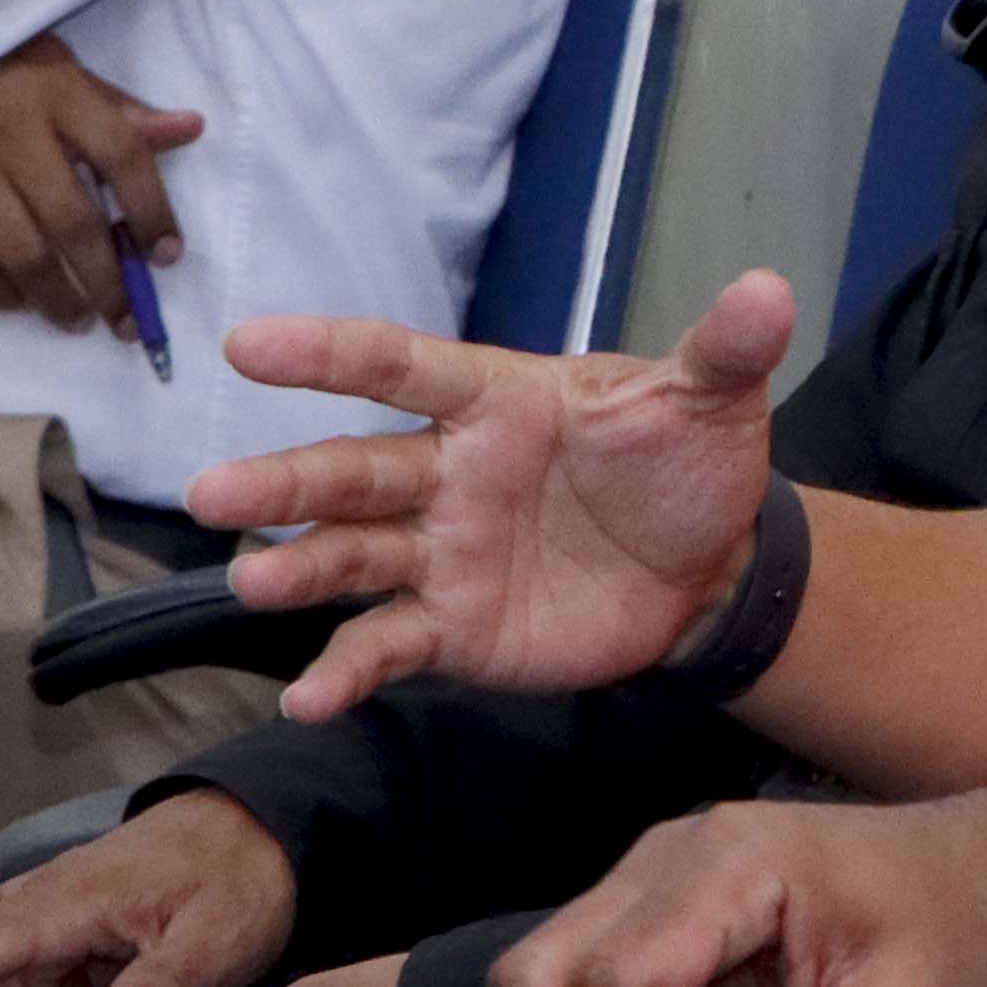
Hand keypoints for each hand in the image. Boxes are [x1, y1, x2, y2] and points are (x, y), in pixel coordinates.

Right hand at [0, 35, 205, 328]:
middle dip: (108, 281)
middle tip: (126, 320)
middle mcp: (14, 135)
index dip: (154, 211)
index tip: (168, 255)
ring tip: (79, 320)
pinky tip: (20, 302)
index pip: (124, 157)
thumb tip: (189, 129)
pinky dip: (0, 294)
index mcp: (58, 94)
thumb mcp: (57, 66)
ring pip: (23, 256)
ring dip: (58, 300)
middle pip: (74, 223)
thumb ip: (118, 107)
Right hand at [186, 271, 802, 720]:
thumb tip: (773, 289)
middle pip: (354, 469)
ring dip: (299, 568)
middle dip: (284, 480)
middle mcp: (448, 473)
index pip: (401, 366)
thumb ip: (725, 348)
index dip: (328, 354)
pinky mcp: (453, 628)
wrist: (708, 569)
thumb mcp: (711, 401)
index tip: (249, 346)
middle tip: (212, 492)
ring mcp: (442, 554)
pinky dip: (347, 672)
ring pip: (353, 555)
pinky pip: (388, 646)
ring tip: (249, 583)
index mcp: (496, 400)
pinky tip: (308, 698)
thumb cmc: (686, 466)